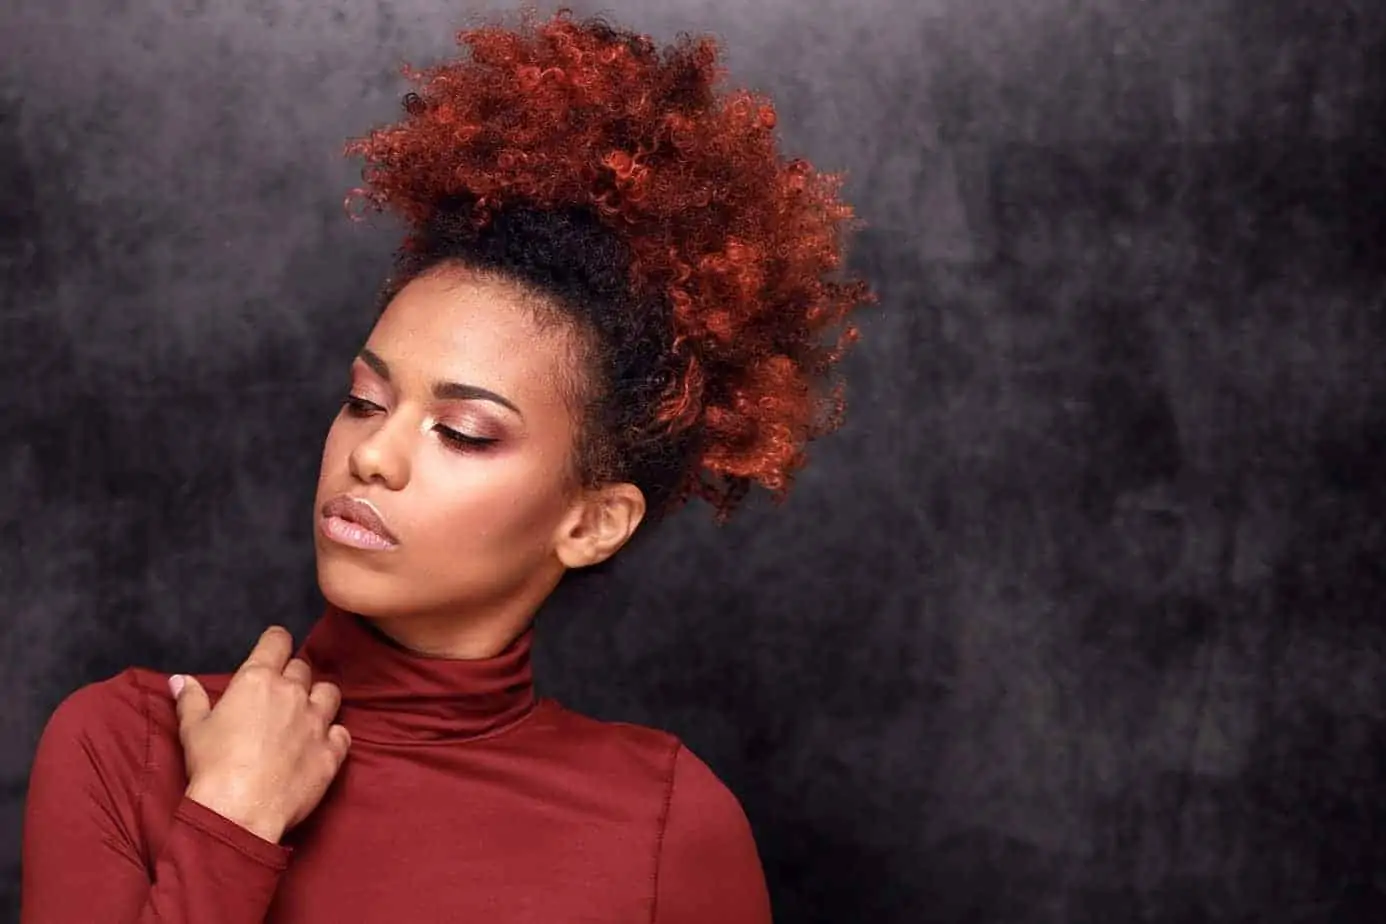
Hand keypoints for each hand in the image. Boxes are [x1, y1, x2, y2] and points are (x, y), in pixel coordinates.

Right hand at [172, 626, 350, 843]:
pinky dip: (334, 736)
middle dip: (292, 676)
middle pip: (302, 668)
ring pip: (330, 693)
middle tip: (279, 695)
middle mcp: (293, 694)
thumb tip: (179, 679)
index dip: (276, 641)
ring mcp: (317, 722)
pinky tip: (321, 745)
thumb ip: (190, 699)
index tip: (274, 646)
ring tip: (306, 714)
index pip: (277, 641)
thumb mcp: (193, 729)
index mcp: (258, 681)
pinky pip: (342, 733)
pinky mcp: (332, 751)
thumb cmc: (212, 766)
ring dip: (319, 698)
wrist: (240, 810)